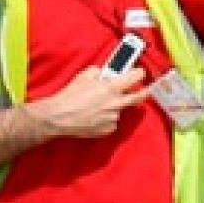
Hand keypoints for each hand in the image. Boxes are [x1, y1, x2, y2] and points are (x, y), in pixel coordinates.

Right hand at [28, 66, 148, 138]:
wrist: (59, 117)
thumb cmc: (70, 95)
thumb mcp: (85, 76)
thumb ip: (100, 73)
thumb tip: (107, 74)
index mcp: (112, 88)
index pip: (136, 77)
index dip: (138, 73)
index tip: (140, 73)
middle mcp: (116, 104)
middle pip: (139, 97)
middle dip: (143, 92)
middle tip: (144, 90)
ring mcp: (113, 118)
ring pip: (120, 109)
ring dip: (114, 106)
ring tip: (98, 105)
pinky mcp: (108, 129)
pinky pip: (112, 121)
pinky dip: (107, 118)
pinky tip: (95, 115)